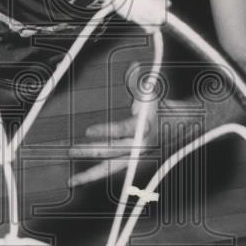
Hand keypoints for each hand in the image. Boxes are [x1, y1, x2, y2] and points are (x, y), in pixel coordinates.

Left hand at [67, 61, 168, 188]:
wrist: (174, 127)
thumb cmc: (157, 109)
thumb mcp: (149, 93)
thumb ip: (138, 81)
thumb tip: (134, 65)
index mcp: (143, 128)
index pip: (121, 131)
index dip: (104, 131)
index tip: (87, 132)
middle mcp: (138, 146)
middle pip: (111, 152)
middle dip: (90, 152)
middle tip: (71, 151)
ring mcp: (133, 157)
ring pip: (110, 169)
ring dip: (90, 175)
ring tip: (72, 180)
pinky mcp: (128, 162)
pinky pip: (110, 171)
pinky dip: (95, 176)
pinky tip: (80, 179)